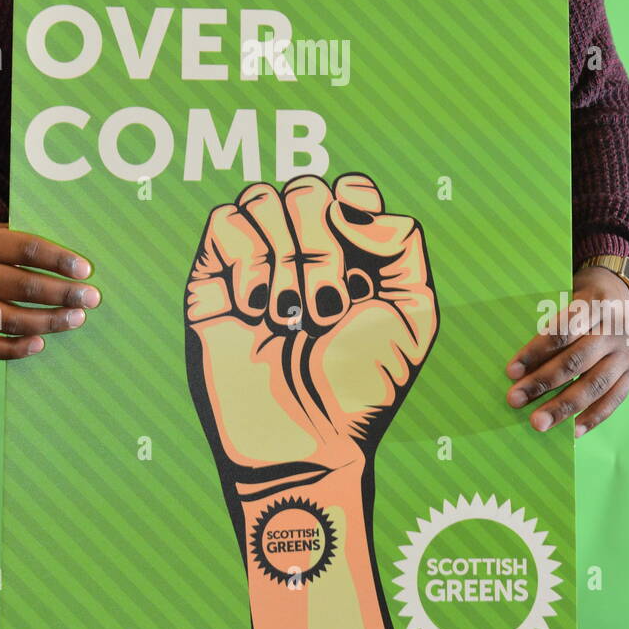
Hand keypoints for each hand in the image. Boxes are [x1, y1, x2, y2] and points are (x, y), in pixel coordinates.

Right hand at [0, 222, 100, 358]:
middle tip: (91, 298)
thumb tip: (79, 264)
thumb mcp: (8, 233)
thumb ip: (36, 244)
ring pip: (11, 319)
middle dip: (62, 294)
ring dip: (48, 322)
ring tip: (77, 318)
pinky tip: (41, 344)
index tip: (85, 270)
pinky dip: (15, 349)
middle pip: (23, 287)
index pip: (27, 250)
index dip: (58, 260)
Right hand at [184, 172, 438, 493]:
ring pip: (261, 197)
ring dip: (283, 259)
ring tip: (289, 319)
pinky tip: (255, 308)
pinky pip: (223, 222)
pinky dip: (245, 260)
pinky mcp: (214, 279)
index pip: (350, 188)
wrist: (304, 441)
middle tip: (325, 312)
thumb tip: (346, 205)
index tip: (360, 271)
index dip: (355, 211)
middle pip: (306, 189)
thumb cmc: (360, 389)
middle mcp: (304, 251)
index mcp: (353, 254)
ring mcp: (257, 263)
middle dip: (319, 248)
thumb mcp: (413, 315)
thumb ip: (402, 240)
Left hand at [505, 264, 628, 436]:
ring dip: (564, 407)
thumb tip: (520, 362)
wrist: (625, 293)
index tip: (511, 371)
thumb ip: (552, 320)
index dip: (536, 352)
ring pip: (595, 384)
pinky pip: (615, 399)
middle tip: (515, 399)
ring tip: (538, 422)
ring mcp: (627, 353)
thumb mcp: (568, 293)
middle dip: (543, 383)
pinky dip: (593, 417)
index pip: (562, 331)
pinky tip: (573, 431)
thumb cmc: (583, 296)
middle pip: (576, 361)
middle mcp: (614, 330)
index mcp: (594, 304)